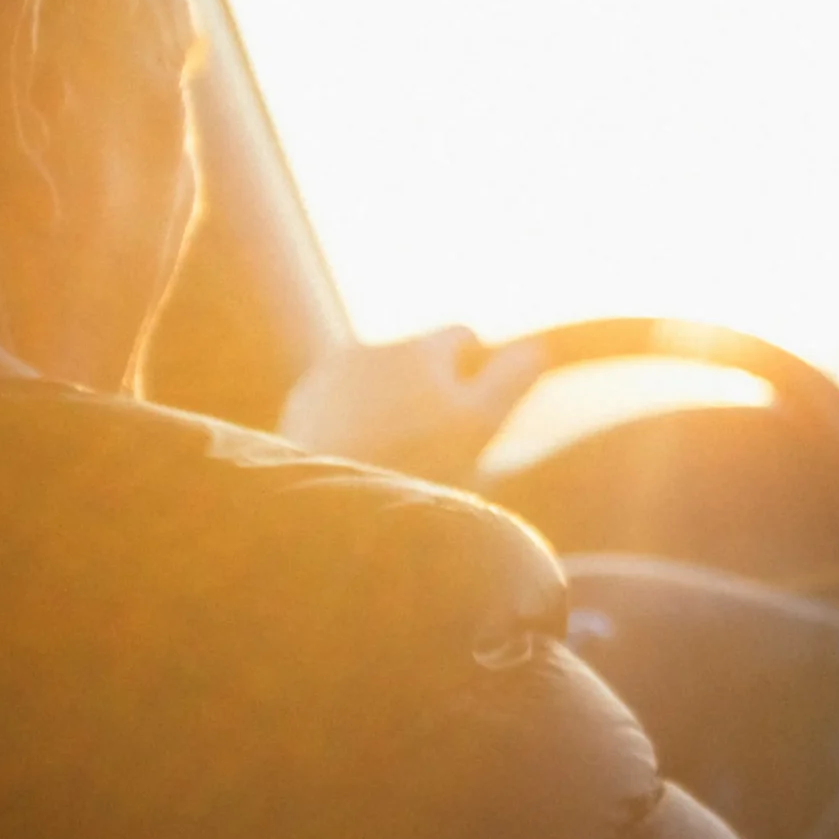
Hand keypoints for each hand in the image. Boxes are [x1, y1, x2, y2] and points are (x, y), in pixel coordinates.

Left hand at [276, 326, 547, 485]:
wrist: (330, 504)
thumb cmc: (414, 466)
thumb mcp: (479, 424)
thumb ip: (510, 378)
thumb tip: (537, 346)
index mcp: (420, 349)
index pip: (461, 335)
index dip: (475, 370)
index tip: (473, 409)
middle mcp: (372, 348)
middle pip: (417, 356)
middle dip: (428, 386)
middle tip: (435, 443)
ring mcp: (329, 374)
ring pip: (377, 377)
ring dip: (390, 402)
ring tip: (394, 455)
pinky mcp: (301, 403)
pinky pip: (339, 399)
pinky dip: (352, 419)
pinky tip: (358, 457)